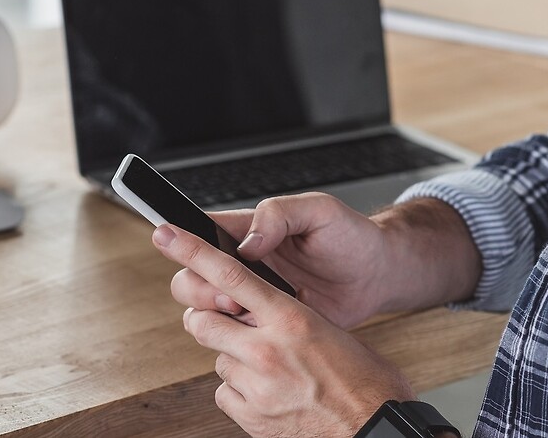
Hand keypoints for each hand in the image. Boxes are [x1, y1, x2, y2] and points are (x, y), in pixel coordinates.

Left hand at [153, 223, 414, 436]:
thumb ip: (289, 316)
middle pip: (202, 321)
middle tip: (230, 324)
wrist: (378, 429)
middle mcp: (266, 350)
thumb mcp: (330, 329)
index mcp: (291, 318)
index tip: (165, 235)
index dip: (192, 251)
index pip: (231, 275)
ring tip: (270, 368)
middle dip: (210, 320)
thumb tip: (261, 311)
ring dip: (233, 359)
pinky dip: (239, 391)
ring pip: (216, 359)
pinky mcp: (251, 417)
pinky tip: (268, 393)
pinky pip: (224, 393)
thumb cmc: (366, 380)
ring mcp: (256, 385)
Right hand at [176, 193, 480, 328]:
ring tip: (247, 313)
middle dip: (199, 288)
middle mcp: (243, 265)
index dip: (180, 238)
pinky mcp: (264, 325)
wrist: (378, 277)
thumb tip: (246, 243)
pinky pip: (231, 336)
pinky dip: (235, 336)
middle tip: (232, 295)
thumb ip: (279, 215)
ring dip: (214, 314)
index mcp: (248, 231)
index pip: (199, 231)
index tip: (168, 239)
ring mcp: (251, 297)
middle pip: (189, 276)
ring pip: (202, 309)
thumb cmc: (352, 237)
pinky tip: (262, 329)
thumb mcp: (320, 211)